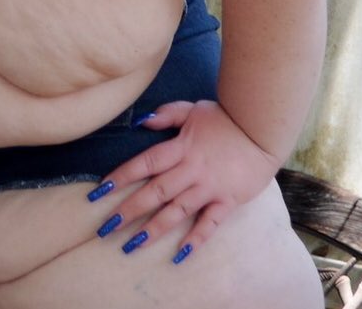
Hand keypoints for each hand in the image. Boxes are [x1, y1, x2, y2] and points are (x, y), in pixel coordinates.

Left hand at [88, 100, 279, 262]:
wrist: (260, 129)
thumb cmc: (224, 118)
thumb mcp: (192, 108)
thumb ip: (167, 114)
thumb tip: (142, 121)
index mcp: (180, 147)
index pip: (145, 163)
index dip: (122, 175)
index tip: (101, 190)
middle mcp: (191, 170)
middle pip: (155, 192)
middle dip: (129, 209)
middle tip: (107, 227)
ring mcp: (209, 188)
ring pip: (177, 211)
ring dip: (153, 229)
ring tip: (132, 245)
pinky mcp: (227, 201)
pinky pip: (209, 224)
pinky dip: (195, 239)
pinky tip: (180, 253)